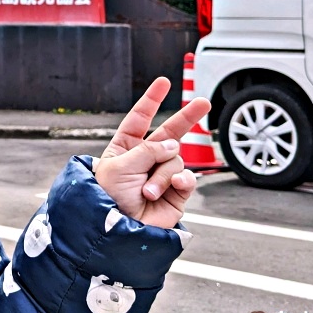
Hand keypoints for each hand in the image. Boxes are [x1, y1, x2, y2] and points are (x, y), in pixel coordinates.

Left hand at [94, 77, 212, 228]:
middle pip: (169, 133)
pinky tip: (174, 186)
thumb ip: (147, 151)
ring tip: (147, 191)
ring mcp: (162, 176)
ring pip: (175, 159)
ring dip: (162, 174)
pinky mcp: (176, 193)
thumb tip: (173, 145)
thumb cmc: (109, 198)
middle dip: (187, 117)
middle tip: (204, 102)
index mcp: (125, 149)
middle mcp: (145, 160)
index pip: (139, 119)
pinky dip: (179, 180)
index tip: (163, 82)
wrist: (118, 230)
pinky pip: (186, 178)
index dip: (151, 101)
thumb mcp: (120, 166)